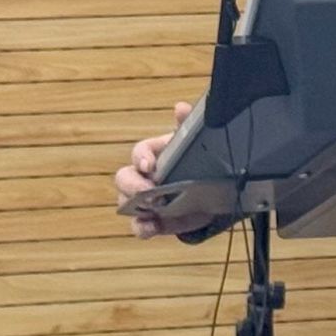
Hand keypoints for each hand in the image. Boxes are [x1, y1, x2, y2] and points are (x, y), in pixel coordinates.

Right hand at [114, 101, 209, 238]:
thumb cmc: (196, 162)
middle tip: (148, 191)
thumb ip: (188, 125)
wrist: (212, 194)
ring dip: (135, 208)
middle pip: (124, 178)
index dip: (141, 158)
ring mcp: (145, 201)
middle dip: (132, 185)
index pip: (139, 152)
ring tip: (151, 211)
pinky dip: (142, 228)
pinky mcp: (152, 220)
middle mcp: (143, 177)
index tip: (149, 165)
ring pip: (125, 203)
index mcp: (154, 155)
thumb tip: (181, 107)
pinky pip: (138, 226)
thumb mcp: (195, 145)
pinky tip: (152, 227)